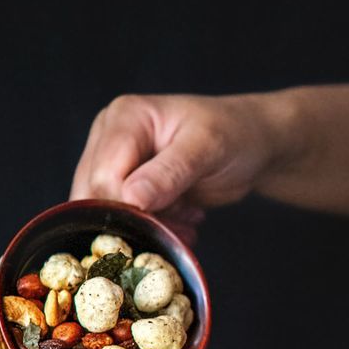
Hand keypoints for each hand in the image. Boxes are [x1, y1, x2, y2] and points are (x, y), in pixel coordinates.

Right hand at [70, 93, 275, 239]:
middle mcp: (110, 137)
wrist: (252, 145)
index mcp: (124, 118)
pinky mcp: (128, 187)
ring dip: (148, 229)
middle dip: (136, 222)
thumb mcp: (206, 149)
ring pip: (109, 214)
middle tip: (179, 227)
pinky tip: (183, 224)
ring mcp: (117, 163)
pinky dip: (155, 230)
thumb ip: (168, 173)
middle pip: (97, 198)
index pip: (103, 176)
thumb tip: (131, 198)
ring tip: (186, 223)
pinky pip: (126, 220)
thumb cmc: (235, 135)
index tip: (163, 221)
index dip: (127, 208)